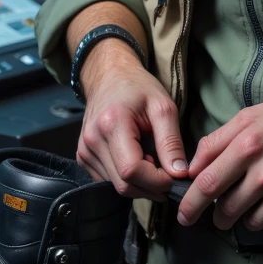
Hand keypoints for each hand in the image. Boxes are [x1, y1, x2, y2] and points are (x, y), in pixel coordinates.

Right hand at [76, 39, 188, 199]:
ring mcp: (85, 150)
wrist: (110, 76)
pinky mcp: (83, 157)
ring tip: (154, 162)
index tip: (175, 176)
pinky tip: (138, 161)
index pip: (132, 171)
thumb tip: (179, 174)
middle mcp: (93, 140)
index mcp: (111, 124)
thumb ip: (171, 142)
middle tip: (169, 174)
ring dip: (140, 183)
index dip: (157, 181)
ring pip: (117, 186)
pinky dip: (128, 179)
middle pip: (124, 184)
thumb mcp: (163, 108)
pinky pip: (109, 180)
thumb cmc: (138, 88)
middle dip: (151, 186)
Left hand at [177, 77, 262, 234]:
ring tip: (252, 205)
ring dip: (245, 219)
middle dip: (218, 217)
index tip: (184, 214)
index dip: (191, 204)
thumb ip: (217, 140)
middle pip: (227, 210)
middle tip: (220, 213)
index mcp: (248, 146)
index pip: (208, 184)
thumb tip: (193, 166)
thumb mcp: (252, 116)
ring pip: (251, 223)